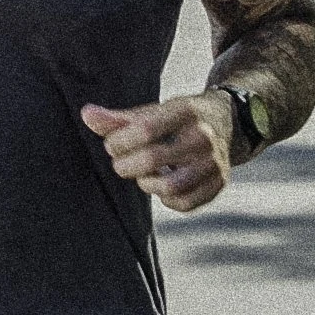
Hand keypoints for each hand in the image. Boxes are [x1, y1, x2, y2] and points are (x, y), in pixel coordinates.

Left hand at [81, 94, 229, 213]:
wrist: (229, 122)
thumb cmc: (178, 118)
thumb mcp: (154, 111)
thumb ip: (119, 118)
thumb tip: (86, 115)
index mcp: (186, 111)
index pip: (145, 129)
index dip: (119, 142)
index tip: (112, 145)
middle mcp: (204, 136)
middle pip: (153, 159)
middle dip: (126, 166)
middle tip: (120, 163)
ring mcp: (214, 162)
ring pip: (171, 187)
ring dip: (147, 184)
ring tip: (142, 176)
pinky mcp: (219, 183)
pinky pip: (186, 203)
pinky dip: (167, 199)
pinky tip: (161, 186)